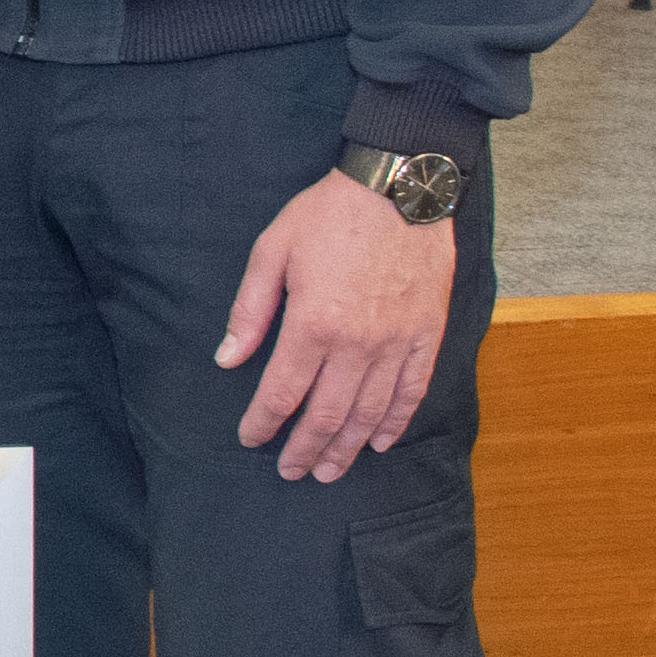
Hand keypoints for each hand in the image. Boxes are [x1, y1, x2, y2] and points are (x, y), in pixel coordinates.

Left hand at [215, 166, 455, 482]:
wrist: (400, 185)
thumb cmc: (330, 213)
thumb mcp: (273, 250)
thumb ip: (250, 310)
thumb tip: (228, 359)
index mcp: (314, 324)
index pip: (283, 393)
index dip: (264, 423)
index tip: (252, 438)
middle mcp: (358, 344)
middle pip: (326, 415)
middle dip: (304, 449)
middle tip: (290, 471)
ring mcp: (397, 342)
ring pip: (370, 413)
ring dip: (347, 447)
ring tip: (330, 470)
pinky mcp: (428, 333)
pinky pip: (412, 390)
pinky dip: (397, 421)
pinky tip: (381, 441)